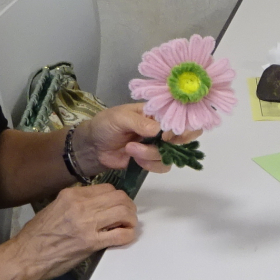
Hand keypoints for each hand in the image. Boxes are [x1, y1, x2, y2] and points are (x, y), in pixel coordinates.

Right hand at [3, 182, 141, 279]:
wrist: (26, 257)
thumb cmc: (36, 235)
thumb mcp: (54, 208)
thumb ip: (76, 203)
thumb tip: (96, 204)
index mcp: (71, 195)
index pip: (107, 188)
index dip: (117, 197)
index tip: (118, 205)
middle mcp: (80, 205)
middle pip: (119, 198)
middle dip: (128, 206)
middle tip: (128, 216)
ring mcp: (86, 224)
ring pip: (123, 212)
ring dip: (131, 219)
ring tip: (128, 226)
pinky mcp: (90, 243)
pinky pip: (120, 235)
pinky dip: (128, 235)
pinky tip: (125, 237)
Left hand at [78, 103, 201, 174]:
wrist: (93, 146)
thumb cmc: (105, 125)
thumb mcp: (119, 118)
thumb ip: (139, 123)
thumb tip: (159, 130)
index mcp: (156, 113)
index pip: (181, 115)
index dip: (182, 125)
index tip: (168, 134)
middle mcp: (162, 129)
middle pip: (186, 136)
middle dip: (177, 142)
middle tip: (163, 142)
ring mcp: (158, 146)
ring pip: (171, 154)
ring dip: (152, 154)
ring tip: (131, 149)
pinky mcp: (151, 160)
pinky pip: (162, 166)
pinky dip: (150, 165)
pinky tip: (135, 160)